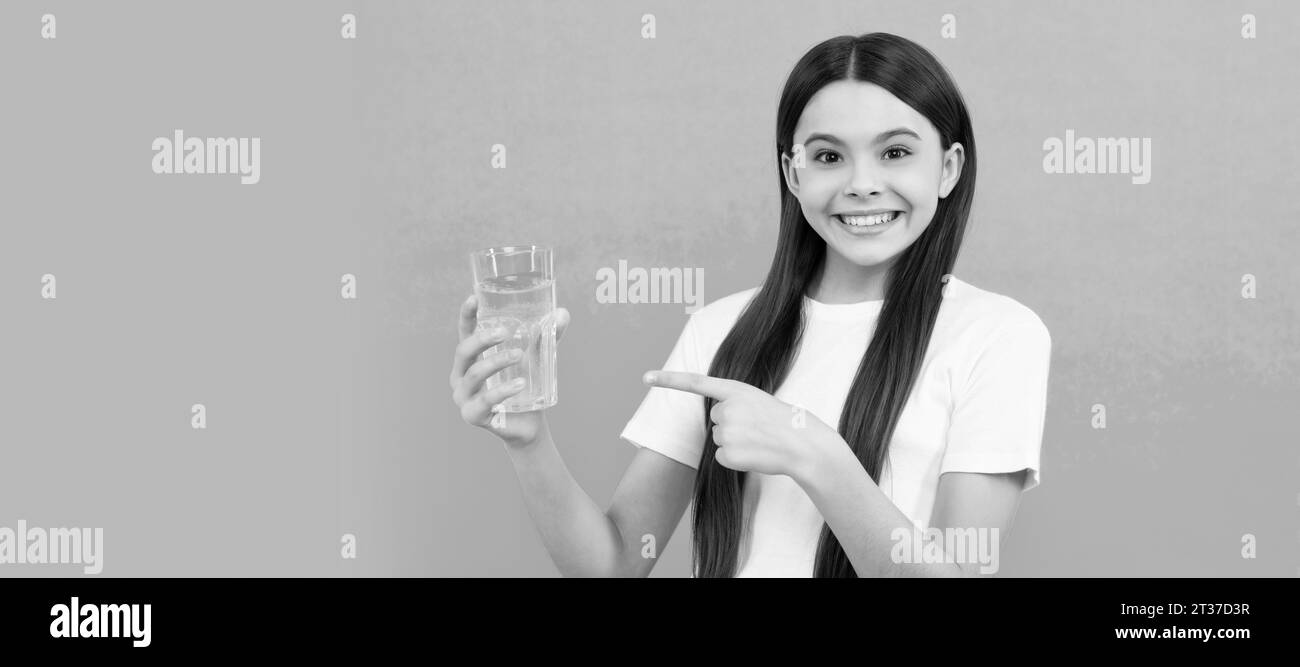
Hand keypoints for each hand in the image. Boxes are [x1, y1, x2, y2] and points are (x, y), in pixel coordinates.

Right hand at [451, 294, 569, 447]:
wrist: (529, 424)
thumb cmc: (527, 385)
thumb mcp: (536, 358)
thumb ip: (547, 336)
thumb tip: (563, 313)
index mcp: (472, 358)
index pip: (465, 332)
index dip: (467, 315)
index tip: (474, 297)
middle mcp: (461, 375)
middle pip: (464, 351)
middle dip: (482, 339)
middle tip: (506, 332)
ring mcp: (463, 396)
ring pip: (473, 374)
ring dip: (496, 362)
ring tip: (520, 355)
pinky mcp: (472, 415)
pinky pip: (484, 401)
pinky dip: (502, 391)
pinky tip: (520, 383)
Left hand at [642, 371, 840, 481]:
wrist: (804, 444)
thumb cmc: (784, 423)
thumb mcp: (758, 401)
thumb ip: (734, 404)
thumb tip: (718, 422)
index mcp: (736, 390)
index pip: (696, 382)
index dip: (669, 380)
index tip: (646, 378)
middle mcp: (727, 408)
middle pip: (714, 420)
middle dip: (731, 425)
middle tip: (756, 428)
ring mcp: (727, 432)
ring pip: (718, 440)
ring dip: (735, 443)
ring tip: (759, 441)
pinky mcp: (727, 454)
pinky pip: (722, 458)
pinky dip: (736, 460)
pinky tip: (755, 454)